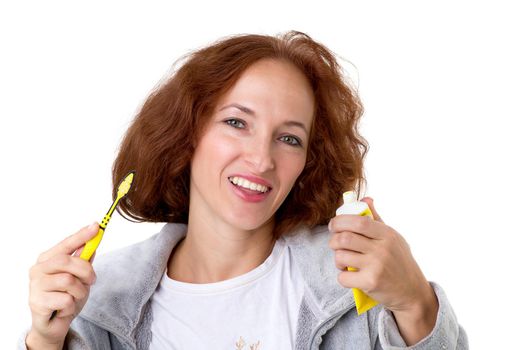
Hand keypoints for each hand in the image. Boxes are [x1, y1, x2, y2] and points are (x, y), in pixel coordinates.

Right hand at [26, 223, 98, 348]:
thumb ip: (83, 260)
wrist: (54, 324)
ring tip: (74, 298)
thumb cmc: (65, 296)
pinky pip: (65, 300)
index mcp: (47, 259)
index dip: (82, 235)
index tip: (96, 226)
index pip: (66, 243)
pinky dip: (71, 306)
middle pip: (67, 261)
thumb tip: (92, 243)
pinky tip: (64, 309)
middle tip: (92, 280)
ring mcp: (35, 285)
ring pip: (68, 281)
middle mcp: (38, 269)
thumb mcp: (79, 277)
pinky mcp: (36, 302)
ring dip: (79, 292)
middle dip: (86, 271)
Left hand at [328, 198, 436, 324]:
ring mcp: (376, 267)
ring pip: (340, 257)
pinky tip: (350, 275)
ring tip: (343, 261)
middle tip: (335, 243)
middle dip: (333, 240)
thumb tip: (365, 199)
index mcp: (387, 234)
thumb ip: (376, 219)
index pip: (358, 221)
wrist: (412, 292)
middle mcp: (382, 249)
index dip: (340, 221)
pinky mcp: (370, 283)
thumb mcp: (393, 238)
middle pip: (344, 238)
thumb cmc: (399, 261)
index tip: (334, 225)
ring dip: (337, 259)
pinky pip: (343, 277)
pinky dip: (342, 276)